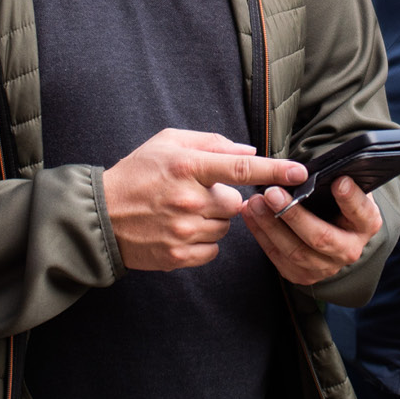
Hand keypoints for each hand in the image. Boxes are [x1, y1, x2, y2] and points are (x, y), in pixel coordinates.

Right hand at [101, 129, 307, 270]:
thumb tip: (248, 152)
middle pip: (234, 203)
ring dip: (212, 220)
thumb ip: (210, 143)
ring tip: (182, 211)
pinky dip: (203, 241)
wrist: (100, 216)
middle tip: (196, 194)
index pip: (242, 168)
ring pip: (224, 227)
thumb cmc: (136, 173)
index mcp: (187, 167)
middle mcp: (188, 199)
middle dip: (222, 198)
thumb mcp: (168, 143)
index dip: (274, 170)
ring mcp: (183, 230)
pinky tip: (180, 230)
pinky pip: (212, 250)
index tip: (299, 172)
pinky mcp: (178, 256)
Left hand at [240, 176, 382, 284]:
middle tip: (273, 192)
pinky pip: (278, 257)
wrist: (330, 229)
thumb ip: (332, 179)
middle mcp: (349, 249)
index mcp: (366, 224)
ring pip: (296, 251)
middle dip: (294, 215)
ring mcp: (326, 267)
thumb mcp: (341, 187)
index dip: (350, 198)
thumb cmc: (335, 201)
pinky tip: (250, 214)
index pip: (362, 212)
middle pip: (321, 237)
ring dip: (271, 226)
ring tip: (255, 202)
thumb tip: (309, 167)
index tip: (338, 181)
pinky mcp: (303, 275)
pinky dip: (261, 234)